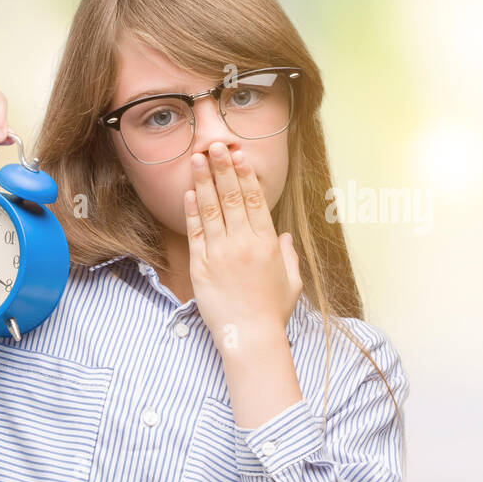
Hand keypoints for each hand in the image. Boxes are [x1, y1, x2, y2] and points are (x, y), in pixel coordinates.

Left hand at [183, 142, 301, 353]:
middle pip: (231, 197)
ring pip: (211, 209)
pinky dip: (192, 211)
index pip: (254, 201)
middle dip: (222, 168)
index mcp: (267, 243)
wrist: (249, 336)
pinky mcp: (201, 266)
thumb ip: (288, 255)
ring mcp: (220, 253)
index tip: (239, 156)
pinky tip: (190, 192)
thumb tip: (283, 235)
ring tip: (197, 159)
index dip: (245, 176)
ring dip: (203, 181)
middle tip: (214, 145)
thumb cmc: (272, 312)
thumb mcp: (292, 281)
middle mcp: (243, 243)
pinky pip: (196, 232)